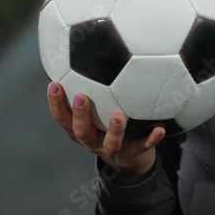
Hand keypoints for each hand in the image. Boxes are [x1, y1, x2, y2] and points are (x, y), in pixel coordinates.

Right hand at [46, 81, 164, 184]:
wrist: (128, 158)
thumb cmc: (107, 127)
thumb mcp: (94, 114)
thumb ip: (90, 93)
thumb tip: (83, 57)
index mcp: (80, 130)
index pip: (62, 118)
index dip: (55, 103)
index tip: (54, 84)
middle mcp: (92, 141)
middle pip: (81, 132)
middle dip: (80, 115)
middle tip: (81, 98)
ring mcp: (112, 149)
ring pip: (111, 143)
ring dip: (114, 130)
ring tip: (119, 116)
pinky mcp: (133, 153)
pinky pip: (143, 146)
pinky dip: (151, 139)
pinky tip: (159, 128)